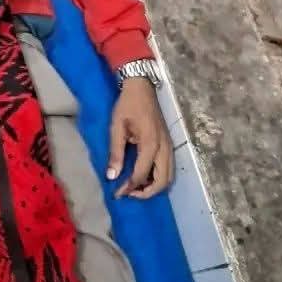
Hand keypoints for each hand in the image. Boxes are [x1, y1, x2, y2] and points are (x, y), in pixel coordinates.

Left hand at [106, 77, 173, 198]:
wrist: (141, 87)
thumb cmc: (127, 105)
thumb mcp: (116, 127)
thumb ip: (115, 152)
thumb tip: (111, 176)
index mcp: (151, 144)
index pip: (141, 175)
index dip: (129, 187)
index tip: (117, 194)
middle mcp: (164, 148)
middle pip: (163, 182)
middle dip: (146, 193)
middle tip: (128, 193)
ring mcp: (169, 146)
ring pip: (168, 177)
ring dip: (154, 187)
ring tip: (135, 187)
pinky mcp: (168, 144)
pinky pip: (168, 168)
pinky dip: (158, 178)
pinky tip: (143, 176)